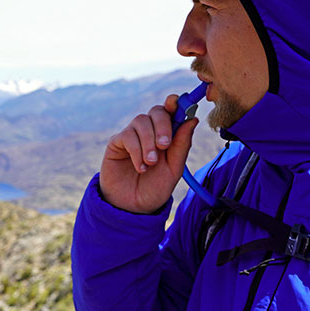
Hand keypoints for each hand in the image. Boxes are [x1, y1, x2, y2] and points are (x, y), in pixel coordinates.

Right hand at [98, 94, 196, 213]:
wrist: (132, 207)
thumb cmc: (155, 188)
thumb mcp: (174, 169)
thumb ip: (182, 145)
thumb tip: (192, 119)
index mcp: (167, 134)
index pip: (171, 111)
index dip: (175, 103)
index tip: (177, 103)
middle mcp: (149, 131)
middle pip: (156, 111)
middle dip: (163, 125)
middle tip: (165, 145)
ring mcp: (132, 135)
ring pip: (141, 121)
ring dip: (149, 142)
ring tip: (151, 163)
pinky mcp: (117, 143)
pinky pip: (127, 136)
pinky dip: (136, 150)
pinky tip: (140, 167)